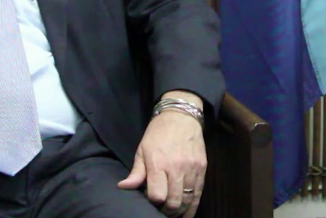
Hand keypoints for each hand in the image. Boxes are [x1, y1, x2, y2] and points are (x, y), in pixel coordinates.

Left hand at [118, 91, 206, 217]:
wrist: (182, 116)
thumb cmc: (158, 133)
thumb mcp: (142, 150)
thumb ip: (136, 172)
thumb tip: (123, 187)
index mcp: (158, 163)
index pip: (157, 195)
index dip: (153, 201)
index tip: (151, 198)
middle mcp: (176, 168)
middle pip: (174, 202)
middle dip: (167, 210)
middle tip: (163, 209)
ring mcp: (191, 168)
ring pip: (187, 200)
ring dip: (180, 210)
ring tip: (174, 210)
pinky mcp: (202, 168)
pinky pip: (199, 193)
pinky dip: (193, 206)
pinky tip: (187, 212)